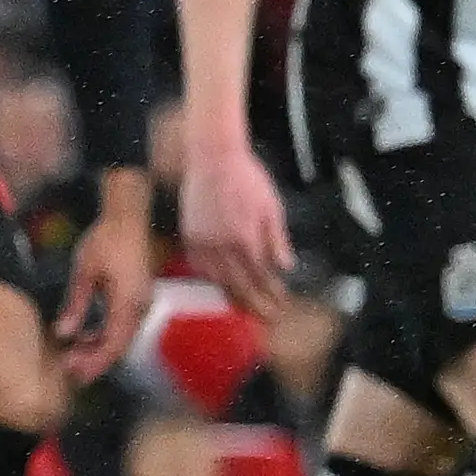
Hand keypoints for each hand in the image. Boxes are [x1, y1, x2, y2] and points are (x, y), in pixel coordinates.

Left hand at [56, 184, 158, 384]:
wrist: (128, 217)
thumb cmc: (106, 239)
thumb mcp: (84, 271)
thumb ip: (75, 304)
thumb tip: (63, 334)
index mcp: (128, 303)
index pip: (113, 345)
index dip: (94, 363)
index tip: (73, 373)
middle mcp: (140, 308)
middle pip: (119, 346)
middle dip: (94, 361)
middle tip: (68, 370)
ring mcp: (142, 304)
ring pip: (121, 337)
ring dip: (99, 349)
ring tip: (73, 356)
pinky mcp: (138, 299)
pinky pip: (123, 325)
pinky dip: (105, 335)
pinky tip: (85, 338)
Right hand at [182, 137, 297, 319]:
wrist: (213, 158)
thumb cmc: (247, 178)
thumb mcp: (272, 207)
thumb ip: (278, 240)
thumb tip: (286, 267)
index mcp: (247, 239)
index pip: (262, 278)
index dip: (272, 294)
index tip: (281, 304)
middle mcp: (223, 246)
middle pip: (239, 286)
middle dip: (255, 305)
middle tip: (266, 317)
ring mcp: (203, 242)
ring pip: (217, 280)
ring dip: (232, 296)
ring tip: (243, 306)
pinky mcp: (190, 235)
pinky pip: (199, 266)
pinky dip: (210, 278)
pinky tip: (219, 282)